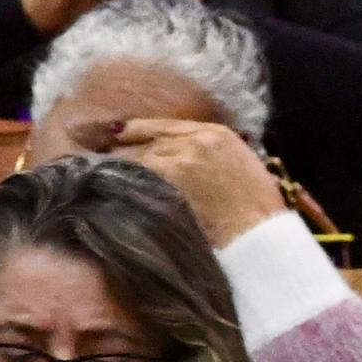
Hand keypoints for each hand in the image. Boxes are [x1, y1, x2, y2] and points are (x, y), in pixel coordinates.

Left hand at [104, 116, 281, 243]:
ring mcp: (178, 161)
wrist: (260, 236)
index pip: (163, 125)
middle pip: (143, 140)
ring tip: (101, 177)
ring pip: (133, 158)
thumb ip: (208, 152)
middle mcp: (194, 140)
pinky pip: (133, 178)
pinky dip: (120, 183)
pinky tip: (109, 190)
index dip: (135, 130)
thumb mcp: (240, 165)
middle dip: (122, 149)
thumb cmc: (258, 209)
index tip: (115, 135)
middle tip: (101, 158)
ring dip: (117, 168)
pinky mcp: (165, 184)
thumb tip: (175, 155)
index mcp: (216, 133)